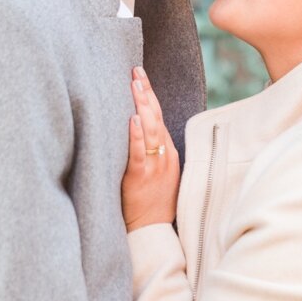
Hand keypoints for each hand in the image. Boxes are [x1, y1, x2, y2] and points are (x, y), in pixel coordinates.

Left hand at [122, 67, 180, 231]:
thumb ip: (152, 153)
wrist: (153, 229)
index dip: (150, 96)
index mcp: (168, 152)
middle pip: (156, 117)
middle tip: (136, 71)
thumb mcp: (159, 174)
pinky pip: (140, 152)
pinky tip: (133, 119)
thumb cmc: (152, 204)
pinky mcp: (141, 177)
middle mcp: (164, 155)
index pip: (159, 117)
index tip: (141, 77)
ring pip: (150, 130)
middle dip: (146, 92)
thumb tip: (138, 131)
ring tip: (135, 85)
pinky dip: (137, 135)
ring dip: (142, 106)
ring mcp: (155, 165)